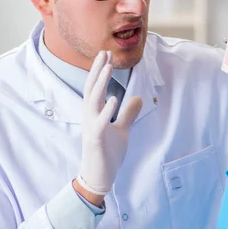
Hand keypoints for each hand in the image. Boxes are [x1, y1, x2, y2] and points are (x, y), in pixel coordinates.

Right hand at [76, 51, 141, 196]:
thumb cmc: (108, 153)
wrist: (100, 176)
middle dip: (98, 70)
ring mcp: (91, 127)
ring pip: (93, 101)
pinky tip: (113, 99)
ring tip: (108, 68)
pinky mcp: (95, 139)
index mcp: (94, 113)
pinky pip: (100, 123)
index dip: (100, 70)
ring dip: (100, 83)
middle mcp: (89, 116)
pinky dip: (106, 110)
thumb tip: (138, 98)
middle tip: (105, 52)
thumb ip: (128, 114)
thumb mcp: (122, 130)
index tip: (106, 54)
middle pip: (91, 88)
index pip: (95, 87)